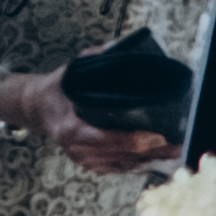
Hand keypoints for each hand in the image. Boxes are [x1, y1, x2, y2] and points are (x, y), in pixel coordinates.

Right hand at [3, 69, 168, 173]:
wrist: (37, 108)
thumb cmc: (57, 90)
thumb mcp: (71, 70)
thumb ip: (95, 59)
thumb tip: (119, 47)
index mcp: (71, 129)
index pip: (109, 139)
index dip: (136, 140)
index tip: (159, 135)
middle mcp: (77, 149)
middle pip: (122, 156)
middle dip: (152, 152)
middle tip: (177, 146)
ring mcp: (83, 160)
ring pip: (122, 165)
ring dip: (149, 160)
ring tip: (174, 153)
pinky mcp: (89, 165)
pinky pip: (117, 169)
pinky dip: (137, 164)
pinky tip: (155, 159)